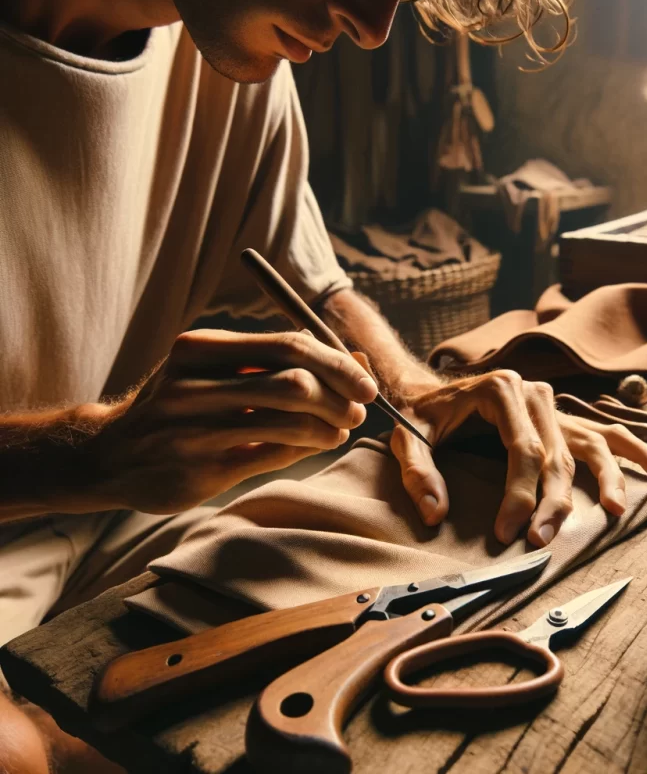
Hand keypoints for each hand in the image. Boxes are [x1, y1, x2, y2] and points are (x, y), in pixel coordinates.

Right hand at [87, 329, 376, 513]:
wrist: (110, 454)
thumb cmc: (177, 404)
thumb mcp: (213, 368)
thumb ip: (276, 362)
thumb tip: (351, 359)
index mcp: (200, 348)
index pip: (289, 345)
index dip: (338, 364)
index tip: (365, 383)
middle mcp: (194, 385)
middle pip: (296, 383)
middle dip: (340, 397)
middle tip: (357, 410)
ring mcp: (195, 431)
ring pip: (290, 423)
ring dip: (330, 427)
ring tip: (340, 429)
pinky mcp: (201, 471)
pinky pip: (273, 456)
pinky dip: (307, 448)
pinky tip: (317, 443)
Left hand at [389, 370, 646, 546]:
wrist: (429, 389)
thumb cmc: (421, 415)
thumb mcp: (408, 438)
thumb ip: (418, 473)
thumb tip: (434, 513)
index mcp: (500, 388)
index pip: (522, 449)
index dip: (518, 494)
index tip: (507, 531)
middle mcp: (533, 391)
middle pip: (558, 452)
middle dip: (554, 501)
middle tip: (542, 539)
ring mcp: (552, 403)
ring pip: (591, 442)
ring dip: (608, 479)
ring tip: (616, 510)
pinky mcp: (561, 418)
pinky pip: (604, 433)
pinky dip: (632, 453)